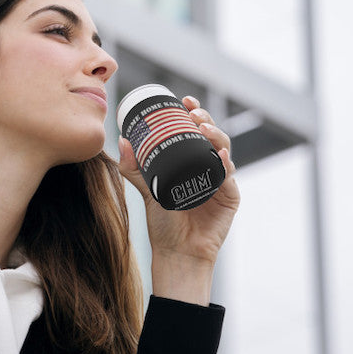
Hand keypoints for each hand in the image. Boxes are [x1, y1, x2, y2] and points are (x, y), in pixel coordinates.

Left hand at [118, 96, 239, 303]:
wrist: (176, 253)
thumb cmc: (164, 224)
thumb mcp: (146, 191)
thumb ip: (134, 168)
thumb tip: (122, 139)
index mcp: (191, 163)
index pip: (195, 132)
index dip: (193, 113)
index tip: (184, 101)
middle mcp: (208, 168)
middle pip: (212, 136)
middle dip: (206, 119)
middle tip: (193, 112)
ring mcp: (221, 181)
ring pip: (223, 151)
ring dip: (216, 136)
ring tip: (203, 129)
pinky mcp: (230, 197)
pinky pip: (229, 176)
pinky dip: (225, 164)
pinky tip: (219, 155)